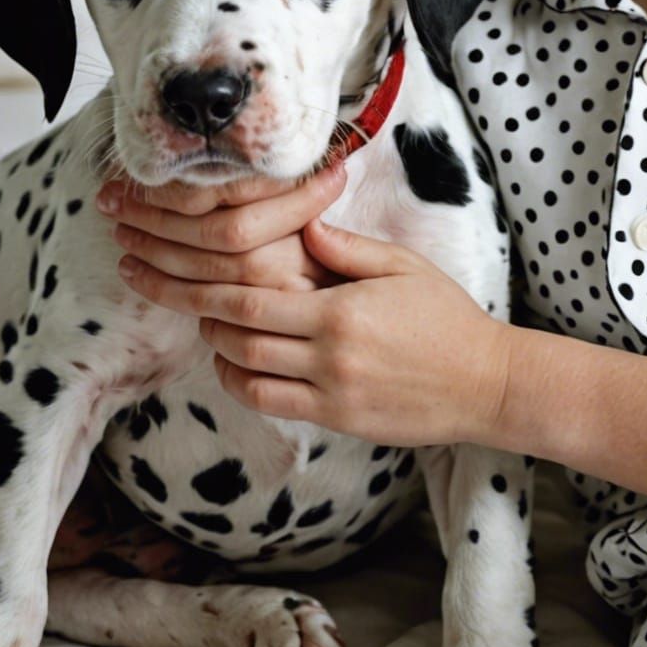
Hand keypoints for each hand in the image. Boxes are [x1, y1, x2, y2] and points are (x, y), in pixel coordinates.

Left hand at [96, 166, 512, 448]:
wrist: (485, 382)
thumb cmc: (446, 316)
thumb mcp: (402, 267)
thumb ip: (346, 248)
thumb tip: (300, 227)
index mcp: (340, 311)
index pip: (251, 299)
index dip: (202, 286)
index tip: (169, 268)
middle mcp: (329, 356)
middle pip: (237, 336)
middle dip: (194, 311)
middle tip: (162, 288)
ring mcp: (331, 393)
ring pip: (246, 374)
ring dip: (217, 348)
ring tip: (204, 323)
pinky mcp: (337, 419)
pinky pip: (271, 404)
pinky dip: (243, 382)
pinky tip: (237, 362)